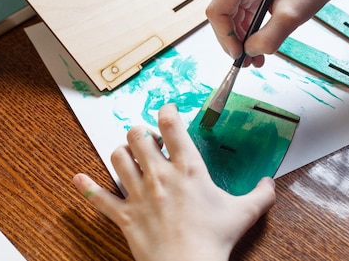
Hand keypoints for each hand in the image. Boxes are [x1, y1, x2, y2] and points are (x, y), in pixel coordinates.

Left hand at [73, 104, 275, 260]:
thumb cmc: (215, 239)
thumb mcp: (245, 213)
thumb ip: (261, 194)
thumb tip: (270, 182)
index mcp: (188, 169)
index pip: (172, 126)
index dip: (167, 110)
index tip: (167, 110)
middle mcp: (159, 175)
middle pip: (138, 136)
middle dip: (140, 132)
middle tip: (148, 140)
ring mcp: (139, 194)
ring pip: (117, 158)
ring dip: (120, 153)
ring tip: (128, 156)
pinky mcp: (124, 215)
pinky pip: (99, 198)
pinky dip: (87, 188)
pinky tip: (78, 179)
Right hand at [206, 0, 348, 66]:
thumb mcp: (290, 16)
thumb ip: (268, 38)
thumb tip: (250, 52)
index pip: (217, 12)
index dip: (225, 37)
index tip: (239, 55)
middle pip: (223, 17)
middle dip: (234, 42)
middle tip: (247, 62)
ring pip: (232, 20)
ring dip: (242, 41)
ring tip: (255, 60)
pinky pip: (243, 17)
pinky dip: (250, 34)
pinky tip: (259, 48)